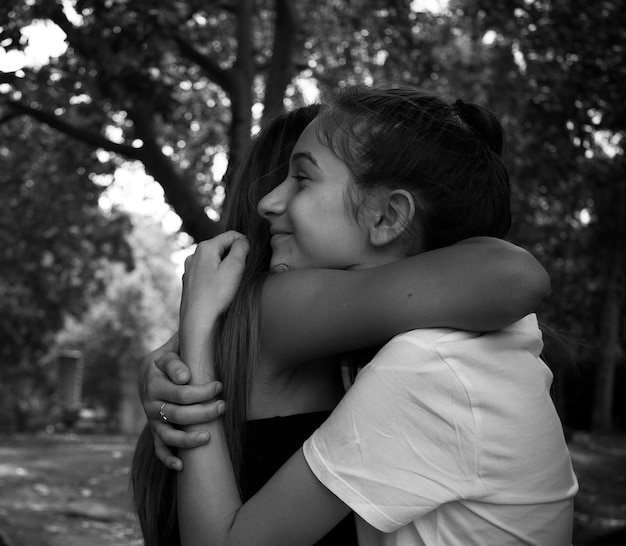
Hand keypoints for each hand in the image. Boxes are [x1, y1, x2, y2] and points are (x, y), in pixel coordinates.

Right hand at [139, 335, 225, 469]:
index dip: (202, 391)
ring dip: (188, 439)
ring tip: (209, 437)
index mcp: (154, 382)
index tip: (219, 385)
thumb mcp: (169, 351)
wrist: (150, 370)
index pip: (181, 392)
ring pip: (169, 435)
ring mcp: (152, 419)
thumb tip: (186, 377)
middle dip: (204, 412)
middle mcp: (150, 403)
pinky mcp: (155, 430)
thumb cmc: (169, 358)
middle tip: (223, 406)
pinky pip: (159, 448)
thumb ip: (176, 359)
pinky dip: (168, 459)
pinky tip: (182, 467)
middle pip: (178, 414)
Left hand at [180, 230, 248, 351]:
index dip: (246, 244)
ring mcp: (190, 271)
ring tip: (232, 286)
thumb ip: (241, 248)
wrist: (198, 323)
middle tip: (242, 275)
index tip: (251, 261)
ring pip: (216, 262)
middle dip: (235, 258)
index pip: (232, 235)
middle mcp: (194, 256)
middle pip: (223, 248)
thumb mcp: (235, 268)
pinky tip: (221, 293)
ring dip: (227, 269)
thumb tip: (243, 241)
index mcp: (205, 248)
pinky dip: (218, 279)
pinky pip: (209, 274)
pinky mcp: (190, 285)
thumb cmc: (217, 296)